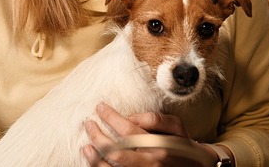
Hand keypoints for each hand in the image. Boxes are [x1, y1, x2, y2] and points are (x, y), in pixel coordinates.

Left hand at [82, 102, 215, 166]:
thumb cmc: (182, 144)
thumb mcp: (176, 126)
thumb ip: (155, 119)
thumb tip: (131, 116)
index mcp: (158, 145)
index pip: (128, 129)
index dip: (111, 117)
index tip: (100, 107)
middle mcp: (149, 162)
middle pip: (115, 150)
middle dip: (97, 135)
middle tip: (88, 123)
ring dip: (94, 156)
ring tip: (86, 145)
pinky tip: (92, 158)